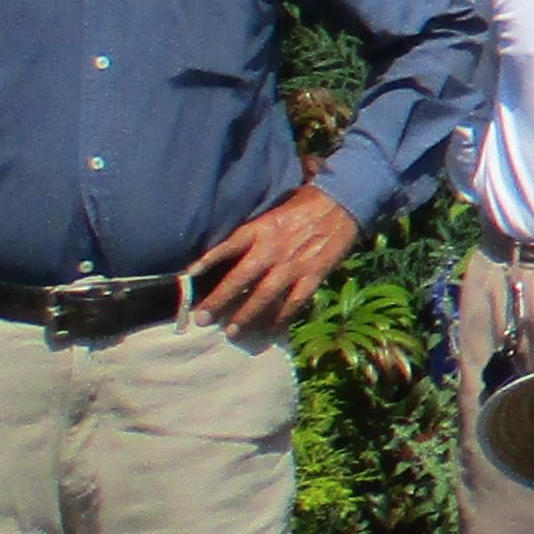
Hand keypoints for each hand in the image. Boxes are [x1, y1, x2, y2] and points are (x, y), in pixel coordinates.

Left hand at [194, 184, 360, 334]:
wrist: (344, 202)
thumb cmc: (306, 202)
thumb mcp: (273, 209)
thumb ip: (254, 229)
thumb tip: (231, 247)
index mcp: (261, 229)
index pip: (228, 246)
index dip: (208, 260)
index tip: (189, 275)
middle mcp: (273, 249)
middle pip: (241, 278)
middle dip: (219, 300)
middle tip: (202, 319)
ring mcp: (293, 265)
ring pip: (264, 296)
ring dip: (246, 315)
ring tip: (232, 331)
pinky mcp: (313, 275)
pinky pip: (294, 303)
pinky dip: (281, 318)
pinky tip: (270, 331)